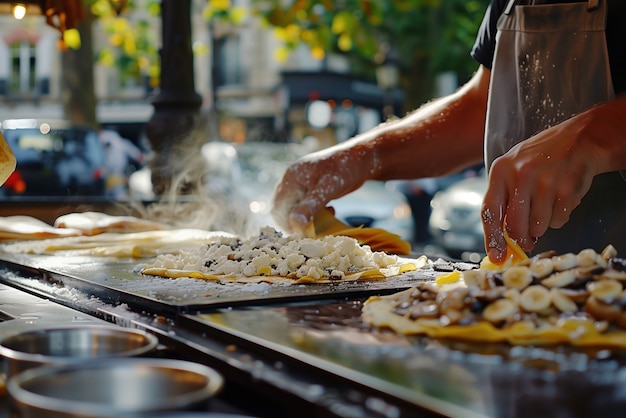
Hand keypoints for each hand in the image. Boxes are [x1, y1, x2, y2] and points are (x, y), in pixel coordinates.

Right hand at [271, 144, 372, 232]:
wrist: (360, 158)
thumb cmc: (344, 169)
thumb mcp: (327, 189)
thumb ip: (310, 206)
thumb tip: (294, 224)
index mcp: (291, 178)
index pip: (278, 208)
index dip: (288, 223)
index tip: (305, 232)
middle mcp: (292, 181)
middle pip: (284, 210)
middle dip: (297, 222)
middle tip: (316, 228)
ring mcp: (300, 185)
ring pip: (295, 209)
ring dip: (307, 218)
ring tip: (326, 216)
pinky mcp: (310, 189)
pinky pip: (305, 206)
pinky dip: (314, 213)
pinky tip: (330, 211)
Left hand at [481, 120, 595, 262]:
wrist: (579, 139)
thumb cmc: (541, 156)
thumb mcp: (512, 168)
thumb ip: (503, 196)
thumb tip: (499, 236)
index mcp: (501, 170)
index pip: (489, 211)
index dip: (491, 238)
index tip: (495, 256)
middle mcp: (520, 175)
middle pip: (514, 225)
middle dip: (521, 239)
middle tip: (526, 241)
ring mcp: (544, 182)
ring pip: (538, 226)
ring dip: (542, 227)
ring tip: (545, 209)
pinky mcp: (566, 190)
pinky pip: (558, 220)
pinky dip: (559, 218)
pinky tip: (560, 201)